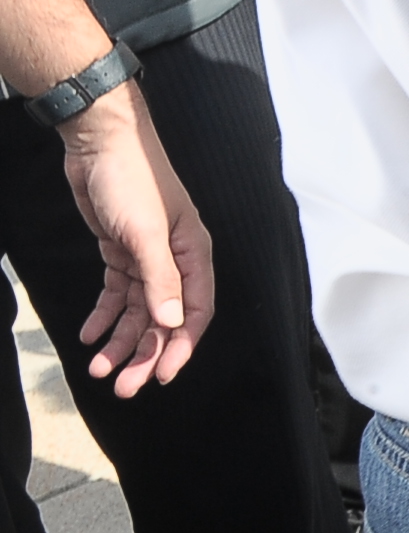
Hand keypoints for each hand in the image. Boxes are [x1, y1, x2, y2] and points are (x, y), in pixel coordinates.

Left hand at [56, 86, 212, 395]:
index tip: (160, 377)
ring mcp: (147, 258)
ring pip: (139, 312)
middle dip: (145, 355)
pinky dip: (104, 317)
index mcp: (193, 253)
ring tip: (99, 369)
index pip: (195, 311)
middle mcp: (175, 260)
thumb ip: (160, 279)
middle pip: (164, 319)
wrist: (99, 145)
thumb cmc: (132, 181)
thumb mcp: (145, 232)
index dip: (180, 347)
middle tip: (123, 387)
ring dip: (121, 342)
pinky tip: (89, 336)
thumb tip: (172, 325)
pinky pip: (116, 295)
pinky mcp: (121, 253)